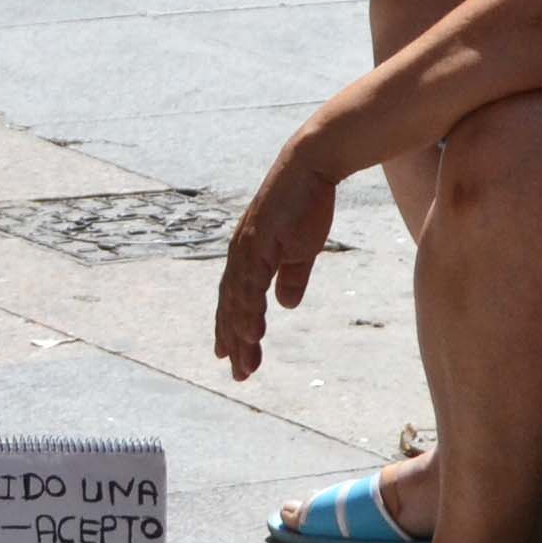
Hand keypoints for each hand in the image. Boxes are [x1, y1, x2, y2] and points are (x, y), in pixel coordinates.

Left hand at [211, 137, 340, 382]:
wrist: (310, 169)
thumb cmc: (305, 206)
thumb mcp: (300, 250)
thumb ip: (291, 277)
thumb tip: (284, 304)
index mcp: (247, 258)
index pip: (235, 301)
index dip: (231, 329)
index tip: (232, 358)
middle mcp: (240, 255)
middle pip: (231, 306)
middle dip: (232, 341)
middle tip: (238, 374)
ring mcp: (246, 248)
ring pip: (238, 300)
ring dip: (239, 333)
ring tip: (243, 362)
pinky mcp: (258, 242)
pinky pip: (251, 283)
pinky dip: (249, 309)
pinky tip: (253, 332)